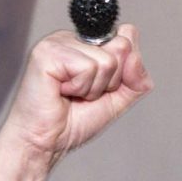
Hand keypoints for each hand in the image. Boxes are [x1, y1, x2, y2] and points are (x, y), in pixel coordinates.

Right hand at [0, 22, 152, 166]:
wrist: (45, 143)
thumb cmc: (72, 122)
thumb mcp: (117, 99)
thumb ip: (136, 79)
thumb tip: (135, 56)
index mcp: (86, 43)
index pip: (127, 37)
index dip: (124, 71)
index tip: (98, 89)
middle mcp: (71, 37)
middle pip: (121, 47)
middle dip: (110, 81)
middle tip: (82, 94)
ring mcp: (57, 42)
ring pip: (106, 61)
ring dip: (92, 88)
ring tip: (70, 94)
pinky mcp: (47, 53)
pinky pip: (87, 68)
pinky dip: (80, 88)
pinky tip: (60, 92)